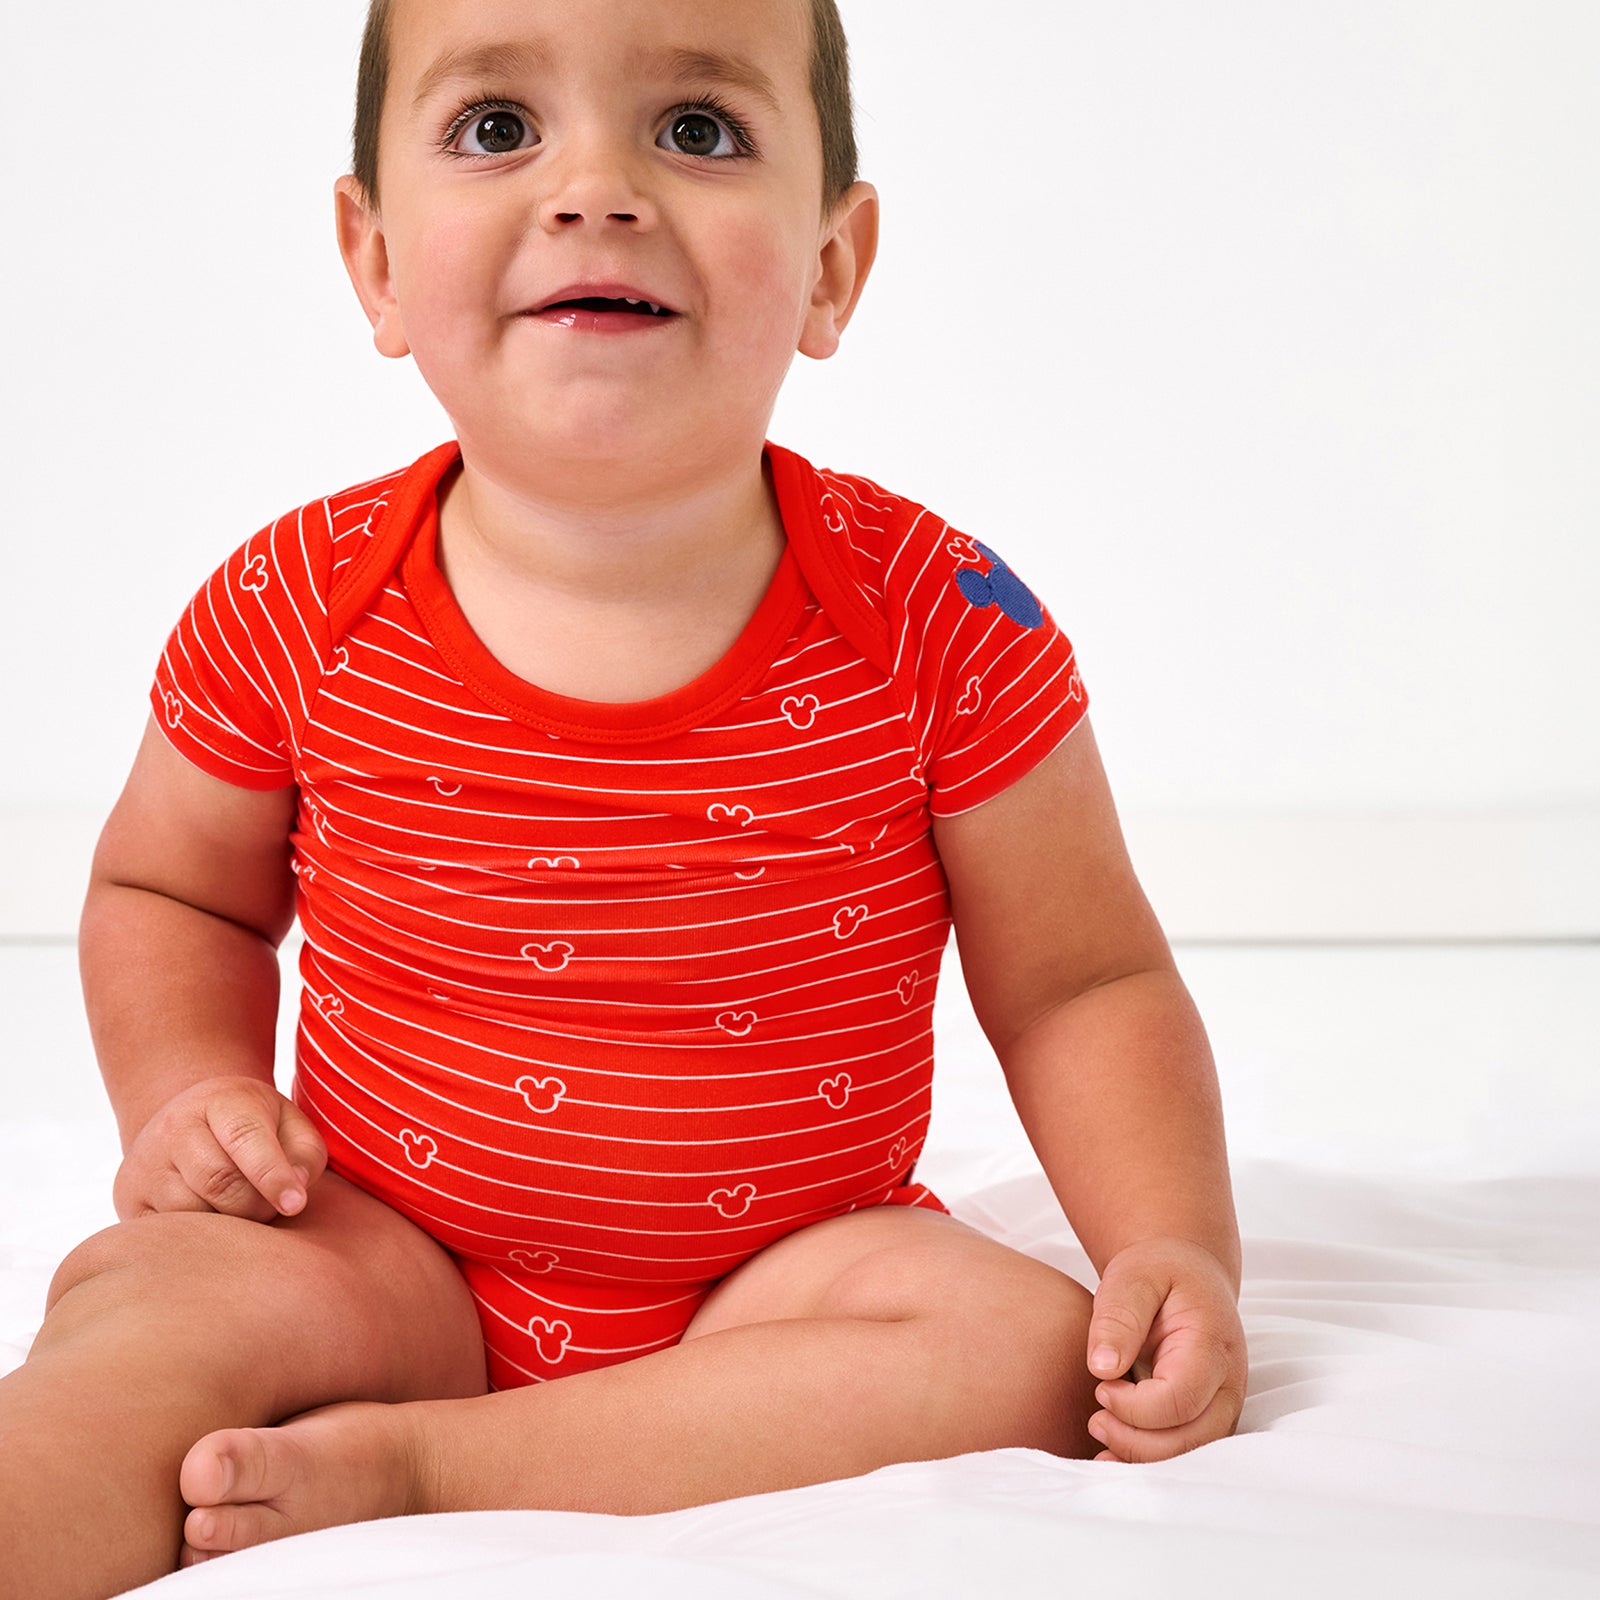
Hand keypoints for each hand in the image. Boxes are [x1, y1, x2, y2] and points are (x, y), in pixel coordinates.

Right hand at [112, 1074, 328, 1223]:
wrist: (190, 1125)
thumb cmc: (255, 1130)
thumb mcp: (289, 1126)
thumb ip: (305, 1155)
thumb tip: (293, 1191)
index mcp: (221, 1099)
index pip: (245, 1137)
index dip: (273, 1175)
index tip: (296, 1204)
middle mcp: (175, 1126)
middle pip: (220, 1182)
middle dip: (256, 1206)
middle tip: (270, 1207)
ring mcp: (146, 1163)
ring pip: (192, 1213)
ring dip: (228, 1226)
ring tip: (241, 1211)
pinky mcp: (130, 1199)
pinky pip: (166, 1234)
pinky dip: (198, 1238)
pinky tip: (212, 1223)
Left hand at [1083, 1235, 1246, 1462]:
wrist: (1187, 1273)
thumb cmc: (1159, 1273)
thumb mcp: (1132, 1277)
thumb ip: (1119, 1318)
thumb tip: (1102, 1367)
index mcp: (1211, 1345)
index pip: (1179, 1400)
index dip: (1134, 1406)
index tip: (1101, 1385)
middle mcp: (1228, 1384)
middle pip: (1190, 1440)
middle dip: (1135, 1441)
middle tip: (1096, 1419)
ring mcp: (1223, 1406)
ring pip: (1190, 1455)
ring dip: (1142, 1457)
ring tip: (1100, 1429)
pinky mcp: (1209, 1418)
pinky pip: (1185, 1452)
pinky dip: (1150, 1461)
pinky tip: (1113, 1457)